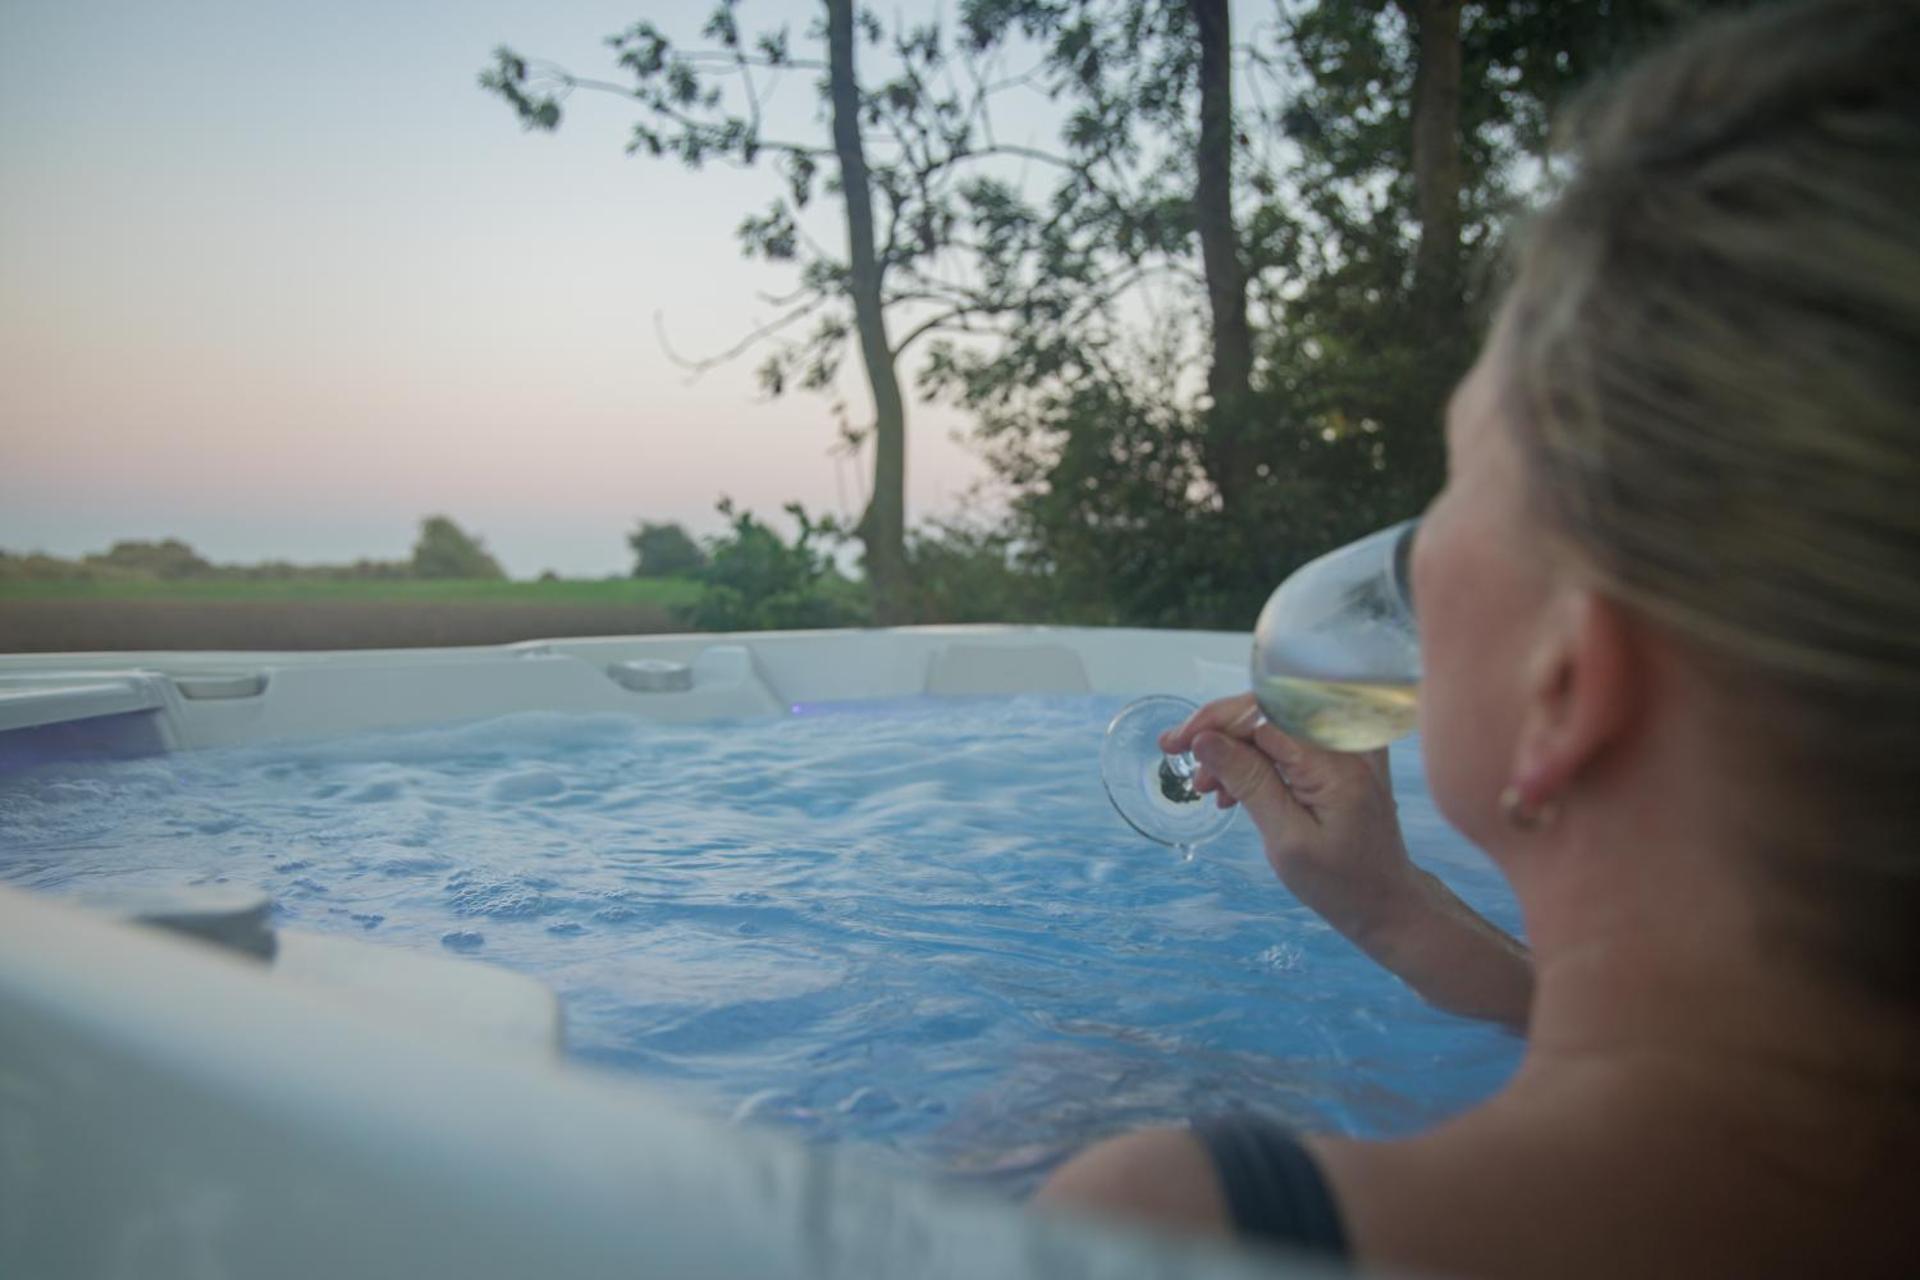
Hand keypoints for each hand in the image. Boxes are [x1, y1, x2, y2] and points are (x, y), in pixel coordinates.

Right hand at [1161, 693, 1418, 942]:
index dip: (1213, 723)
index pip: (1264, 715)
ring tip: (1208, 788)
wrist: (1386, 899)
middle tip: (1179, 758)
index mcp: (1338, 760)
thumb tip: (1204, 740)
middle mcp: (1349, 739)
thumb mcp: (1286, 839)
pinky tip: (1234, 789)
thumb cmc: (1341, 882)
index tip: (1174, 743)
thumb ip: (1248, 782)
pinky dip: (1257, 757)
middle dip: (1219, 733)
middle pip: (1268, 709)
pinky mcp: (1343, 752)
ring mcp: (1349, 742)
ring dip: (1235, 748)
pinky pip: (1290, 737)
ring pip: (1274, 721)